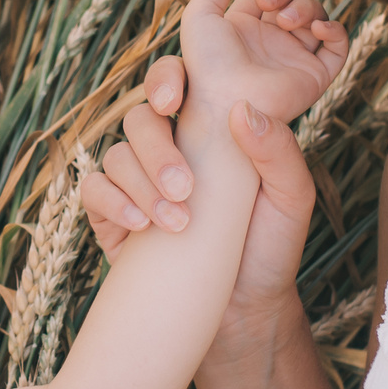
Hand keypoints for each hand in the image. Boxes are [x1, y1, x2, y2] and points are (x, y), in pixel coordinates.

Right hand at [83, 83, 317, 315]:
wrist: (245, 309)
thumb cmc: (272, 247)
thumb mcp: (293, 198)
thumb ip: (279, 151)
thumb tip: (243, 111)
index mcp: (208, 129)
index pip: (178, 83)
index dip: (166, 78)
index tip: (173, 103)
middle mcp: (169, 148)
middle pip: (141, 118)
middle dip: (157, 149)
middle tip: (186, 188)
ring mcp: (138, 181)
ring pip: (116, 154)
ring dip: (142, 184)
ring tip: (176, 223)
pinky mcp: (113, 216)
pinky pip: (94, 191)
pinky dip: (113, 202)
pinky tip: (141, 225)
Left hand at [177, 0, 346, 122]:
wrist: (224, 103)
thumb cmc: (206, 63)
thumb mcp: (199, 13)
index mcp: (245, 25)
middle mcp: (272, 39)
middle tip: (267, 3)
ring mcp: (295, 55)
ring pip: (317, 15)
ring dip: (306, 7)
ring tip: (286, 21)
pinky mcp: (315, 74)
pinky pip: (338, 46)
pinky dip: (335, 29)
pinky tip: (317, 28)